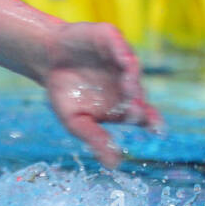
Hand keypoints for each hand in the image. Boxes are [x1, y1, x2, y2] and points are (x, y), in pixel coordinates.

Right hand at [41, 21, 160, 167]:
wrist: (47, 61)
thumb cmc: (65, 94)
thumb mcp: (77, 122)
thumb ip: (95, 139)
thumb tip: (114, 165)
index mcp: (123, 104)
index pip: (144, 114)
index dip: (152, 120)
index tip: (157, 130)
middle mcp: (127, 82)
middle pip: (138, 92)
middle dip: (137, 101)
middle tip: (134, 111)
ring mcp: (120, 59)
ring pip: (132, 69)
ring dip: (132, 77)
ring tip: (129, 86)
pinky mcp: (111, 40)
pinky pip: (119, 45)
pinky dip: (121, 51)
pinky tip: (122, 58)